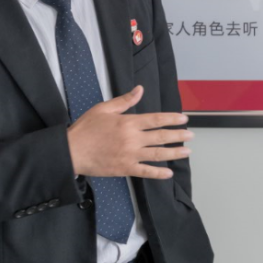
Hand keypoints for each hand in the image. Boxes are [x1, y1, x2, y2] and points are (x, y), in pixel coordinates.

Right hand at [66, 86, 192, 179]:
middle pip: (161, 137)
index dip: (172, 119)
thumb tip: (140, 89)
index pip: (156, 119)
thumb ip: (124, 100)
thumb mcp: (104, 109)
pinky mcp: (125, 168)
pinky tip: (169, 173)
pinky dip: (158, 173)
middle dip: (178, 136)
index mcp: (128, 122)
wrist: (71, 152)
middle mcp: (132, 139)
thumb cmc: (86, 129)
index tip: (184, 119)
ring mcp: (130, 155)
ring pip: (157, 154)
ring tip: (187, 152)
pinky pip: (145, 171)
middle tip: (191, 135)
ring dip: (174, 153)